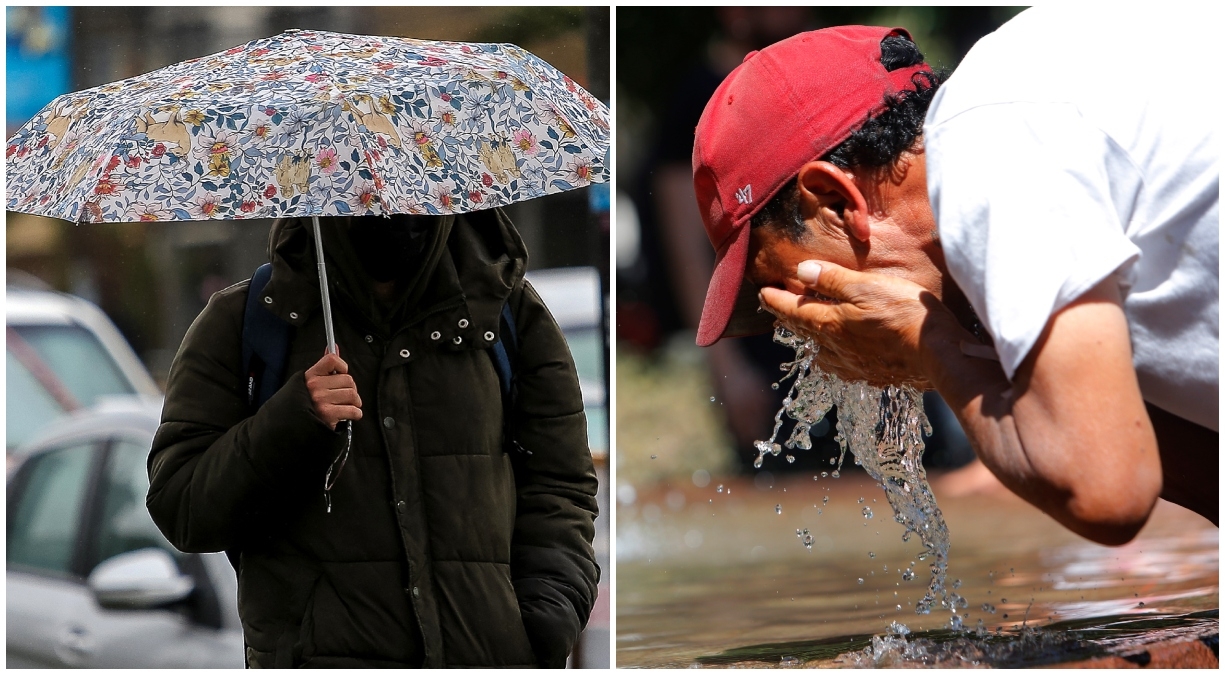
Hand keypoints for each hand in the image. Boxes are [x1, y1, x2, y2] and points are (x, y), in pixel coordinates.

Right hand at [304, 348, 361, 429]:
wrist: (293, 426)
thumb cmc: (307, 403)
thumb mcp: (311, 382)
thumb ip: (325, 365)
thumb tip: (334, 347)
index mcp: (311, 376)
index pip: (332, 359)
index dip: (342, 366)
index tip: (341, 374)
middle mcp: (315, 386)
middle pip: (348, 379)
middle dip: (350, 389)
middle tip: (345, 396)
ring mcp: (321, 400)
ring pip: (352, 394)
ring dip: (355, 402)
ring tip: (347, 406)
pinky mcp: (328, 414)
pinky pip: (353, 410)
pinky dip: (356, 414)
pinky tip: (350, 414)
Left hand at [758, 261, 959, 388]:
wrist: (936, 354)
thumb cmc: (904, 314)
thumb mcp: (866, 286)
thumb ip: (832, 280)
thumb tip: (801, 272)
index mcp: (830, 324)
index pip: (793, 310)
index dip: (776, 300)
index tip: (762, 293)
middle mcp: (835, 348)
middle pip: (803, 330)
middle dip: (787, 317)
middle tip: (775, 307)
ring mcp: (853, 364)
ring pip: (819, 350)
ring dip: (808, 337)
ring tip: (803, 328)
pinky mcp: (872, 374)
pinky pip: (839, 365)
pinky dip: (829, 356)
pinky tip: (834, 355)